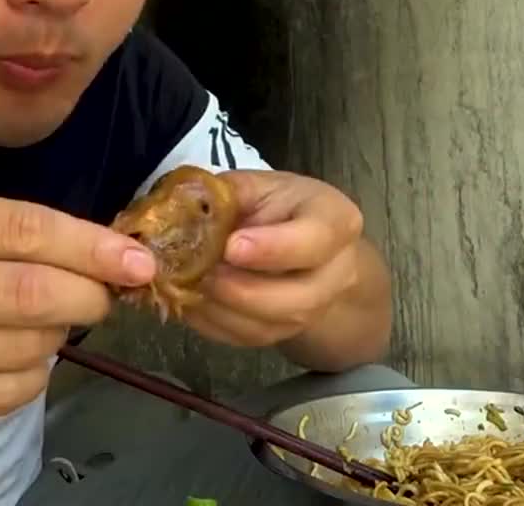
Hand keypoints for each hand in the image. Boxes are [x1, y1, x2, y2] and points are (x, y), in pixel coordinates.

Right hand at [0, 184, 154, 456]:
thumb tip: (94, 255)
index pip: (20, 230)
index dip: (91, 246)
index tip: (137, 259)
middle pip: (30, 295)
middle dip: (87, 297)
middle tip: (105, 297)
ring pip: (24, 350)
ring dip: (53, 338)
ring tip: (38, 324)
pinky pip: (3, 396)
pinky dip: (28, 375)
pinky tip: (11, 358)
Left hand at [182, 170, 363, 348]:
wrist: (298, 242)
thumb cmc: (278, 205)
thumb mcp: (261, 184)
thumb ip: (231, 192)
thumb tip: (187, 207)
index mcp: (335, 221)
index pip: (314, 240)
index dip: (272, 248)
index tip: (231, 247)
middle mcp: (336, 272)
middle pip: (298, 300)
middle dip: (242, 291)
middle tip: (202, 272)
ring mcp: (314, 309)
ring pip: (270, 326)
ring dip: (221, 310)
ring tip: (187, 284)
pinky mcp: (284, 331)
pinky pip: (247, 337)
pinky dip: (212, 323)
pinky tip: (190, 300)